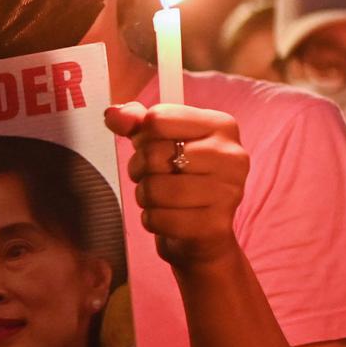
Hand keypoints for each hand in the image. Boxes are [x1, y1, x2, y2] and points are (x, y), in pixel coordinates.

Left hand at [105, 102, 247, 268]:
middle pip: (155, 154)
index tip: (151, 147)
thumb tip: (113, 115)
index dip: (143, 136)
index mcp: (222, 126)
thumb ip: (136, 123)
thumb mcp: (159, 141)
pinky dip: (152, 219)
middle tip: (149, 176)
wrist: (203, 231)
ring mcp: (228, 192)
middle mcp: (232, 156)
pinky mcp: (216, 226)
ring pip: (156, 189)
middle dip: (139, 168)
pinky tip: (164, 216)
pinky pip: (161, 219)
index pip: (159, 119)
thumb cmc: (181, 178)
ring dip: (145, 196)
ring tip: (156, 197)